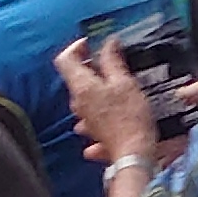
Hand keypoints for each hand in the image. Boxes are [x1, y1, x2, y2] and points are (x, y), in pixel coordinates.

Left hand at [52, 37, 158, 168]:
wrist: (133, 154)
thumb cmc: (130, 116)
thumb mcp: (125, 83)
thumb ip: (112, 61)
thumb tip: (108, 42)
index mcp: (80, 87)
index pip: (64, 59)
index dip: (76, 47)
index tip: (93, 44)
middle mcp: (76, 102)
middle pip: (76, 77)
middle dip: (92, 66)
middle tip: (113, 61)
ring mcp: (83, 117)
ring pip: (86, 94)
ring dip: (100, 85)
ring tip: (120, 81)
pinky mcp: (94, 129)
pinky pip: (94, 111)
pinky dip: (105, 103)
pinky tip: (119, 104)